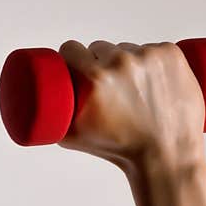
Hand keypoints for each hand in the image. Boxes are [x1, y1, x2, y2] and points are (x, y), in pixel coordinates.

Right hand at [57, 40, 205, 171]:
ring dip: (129, 63)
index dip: (72, 57)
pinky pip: (155, 48)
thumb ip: (51, 120)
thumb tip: (34, 108)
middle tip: (110, 89)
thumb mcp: (75, 139)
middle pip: (101, 48)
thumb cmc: (122, 151)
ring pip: (129, 49)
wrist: (166, 157)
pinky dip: (155, 61)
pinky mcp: (171, 54)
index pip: (72, 49)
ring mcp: (149, 57)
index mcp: (94, 80)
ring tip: (136, 91)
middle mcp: (121, 63)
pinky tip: (156, 80)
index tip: (78, 67)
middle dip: (102, 64)